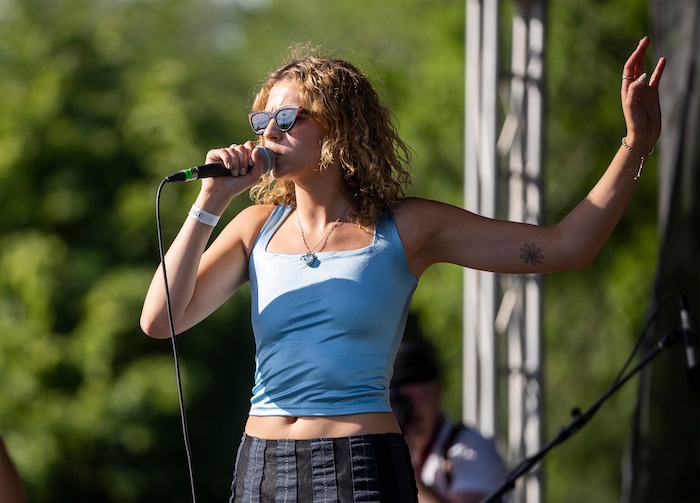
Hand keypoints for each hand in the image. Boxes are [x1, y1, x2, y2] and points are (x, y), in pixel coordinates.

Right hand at [200, 141, 269, 195]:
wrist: (222, 192)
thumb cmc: (237, 185)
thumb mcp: (254, 177)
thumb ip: (260, 164)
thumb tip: (256, 150)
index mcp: (244, 156)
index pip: (250, 145)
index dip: (252, 153)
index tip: (250, 165)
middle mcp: (234, 153)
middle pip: (242, 148)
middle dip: (244, 161)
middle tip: (241, 173)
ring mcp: (224, 153)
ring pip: (233, 150)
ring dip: (236, 164)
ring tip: (234, 173)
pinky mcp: (214, 154)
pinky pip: (223, 151)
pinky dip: (227, 160)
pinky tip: (228, 168)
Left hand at [621, 36, 665, 152]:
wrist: (643, 135)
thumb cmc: (635, 123)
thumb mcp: (632, 107)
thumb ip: (635, 91)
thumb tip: (643, 75)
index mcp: (627, 89)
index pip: (629, 69)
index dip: (634, 56)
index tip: (641, 46)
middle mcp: (634, 87)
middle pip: (635, 66)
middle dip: (638, 52)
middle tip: (644, 39)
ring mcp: (644, 90)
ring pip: (644, 69)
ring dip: (645, 57)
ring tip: (647, 44)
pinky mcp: (652, 95)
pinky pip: (656, 78)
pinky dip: (659, 69)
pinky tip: (663, 60)